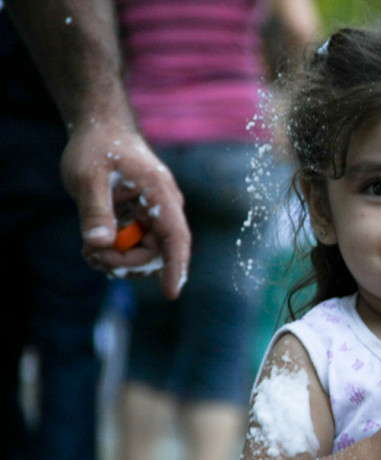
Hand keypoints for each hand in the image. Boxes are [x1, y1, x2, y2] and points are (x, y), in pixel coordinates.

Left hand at [61, 119, 190, 299]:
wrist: (101, 128)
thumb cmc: (97, 147)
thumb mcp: (87, 177)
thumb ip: (95, 211)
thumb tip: (99, 245)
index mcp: (160, 194)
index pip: (176, 238)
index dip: (176, 267)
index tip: (170, 294)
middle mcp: (164, 207)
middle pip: (158, 252)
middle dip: (127, 263)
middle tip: (92, 257)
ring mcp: (155, 214)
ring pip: (147, 253)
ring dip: (120, 260)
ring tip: (89, 253)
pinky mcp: (142, 219)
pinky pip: (136, 246)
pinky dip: (117, 252)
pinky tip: (93, 247)